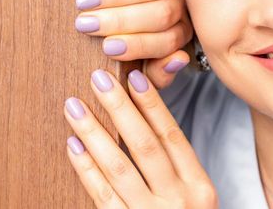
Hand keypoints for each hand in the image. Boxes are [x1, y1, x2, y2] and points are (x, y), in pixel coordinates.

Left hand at [64, 69, 217, 207]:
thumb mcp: (193, 197)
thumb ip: (174, 164)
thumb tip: (144, 115)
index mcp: (199, 187)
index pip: (172, 136)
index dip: (152, 104)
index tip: (133, 76)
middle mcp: (179, 201)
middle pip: (144, 144)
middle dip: (119, 108)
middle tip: (98, 79)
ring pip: (118, 166)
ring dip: (94, 132)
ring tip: (74, 106)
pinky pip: (102, 196)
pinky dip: (85, 168)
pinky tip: (73, 144)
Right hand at [75, 0, 193, 89]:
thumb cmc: (126, 28)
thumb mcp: (137, 55)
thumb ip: (154, 71)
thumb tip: (178, 60)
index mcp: (177, 33)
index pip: (167, 42)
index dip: (137, 45)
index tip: (107, 48)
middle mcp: (181, 5)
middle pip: (161, 13)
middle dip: (120, 21)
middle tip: (86, 23)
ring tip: (87, 1)